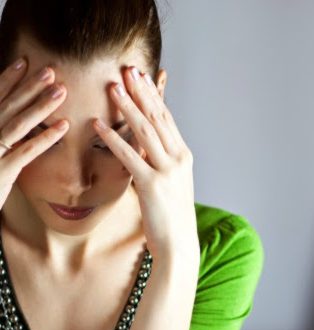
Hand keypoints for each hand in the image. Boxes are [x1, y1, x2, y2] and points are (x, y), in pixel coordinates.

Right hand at [0, 58, 68, 210]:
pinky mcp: (3, 170)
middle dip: (30, 87)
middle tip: (50, 71)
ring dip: (41, 107)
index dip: (9, 79)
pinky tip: (65, 127)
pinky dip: (46, 137)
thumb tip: (10, 114)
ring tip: (61, 92)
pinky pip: (27, 151)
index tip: (25, 62)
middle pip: (9, 106)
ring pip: (20, 124)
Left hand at [92, 67, 198, 265]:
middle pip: (158, 118)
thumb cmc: (172, 214)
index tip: (141, 77)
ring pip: (146, 131)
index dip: (153, 95)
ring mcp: (167, 171)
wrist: (179, 243)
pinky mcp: (152, 185)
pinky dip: (113, 139)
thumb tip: (144, 147)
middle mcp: (178, 158)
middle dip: (141, 92)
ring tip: (112, 87)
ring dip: (128, 107)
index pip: (167, 118)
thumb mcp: (173, 182)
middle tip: (127, 70)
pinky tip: (98, 125)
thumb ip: (160, 161)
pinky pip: (129, 156)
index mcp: (183, 155)